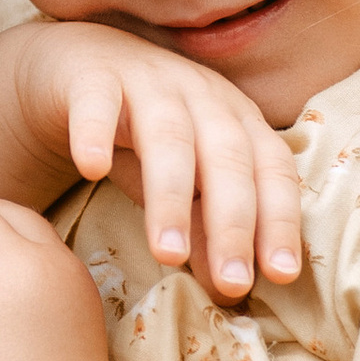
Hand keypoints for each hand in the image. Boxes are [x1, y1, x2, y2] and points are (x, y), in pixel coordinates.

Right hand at [0, 19, 302, 298]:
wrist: (77, 69)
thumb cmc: (142, 134)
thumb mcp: (181, 185)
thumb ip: (204, 231)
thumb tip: (230, 292)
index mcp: (238, 120)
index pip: (271, 169)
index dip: (280, 219)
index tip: (282, 274)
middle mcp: (202, 94)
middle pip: (227, 156)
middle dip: (233, 222)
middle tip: (233, 282)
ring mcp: (148, 80)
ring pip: (168, 136)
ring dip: (171, 195)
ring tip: (166, 254)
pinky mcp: (91, 75)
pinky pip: (96, 102)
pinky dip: (94, 133)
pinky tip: (92, 169)